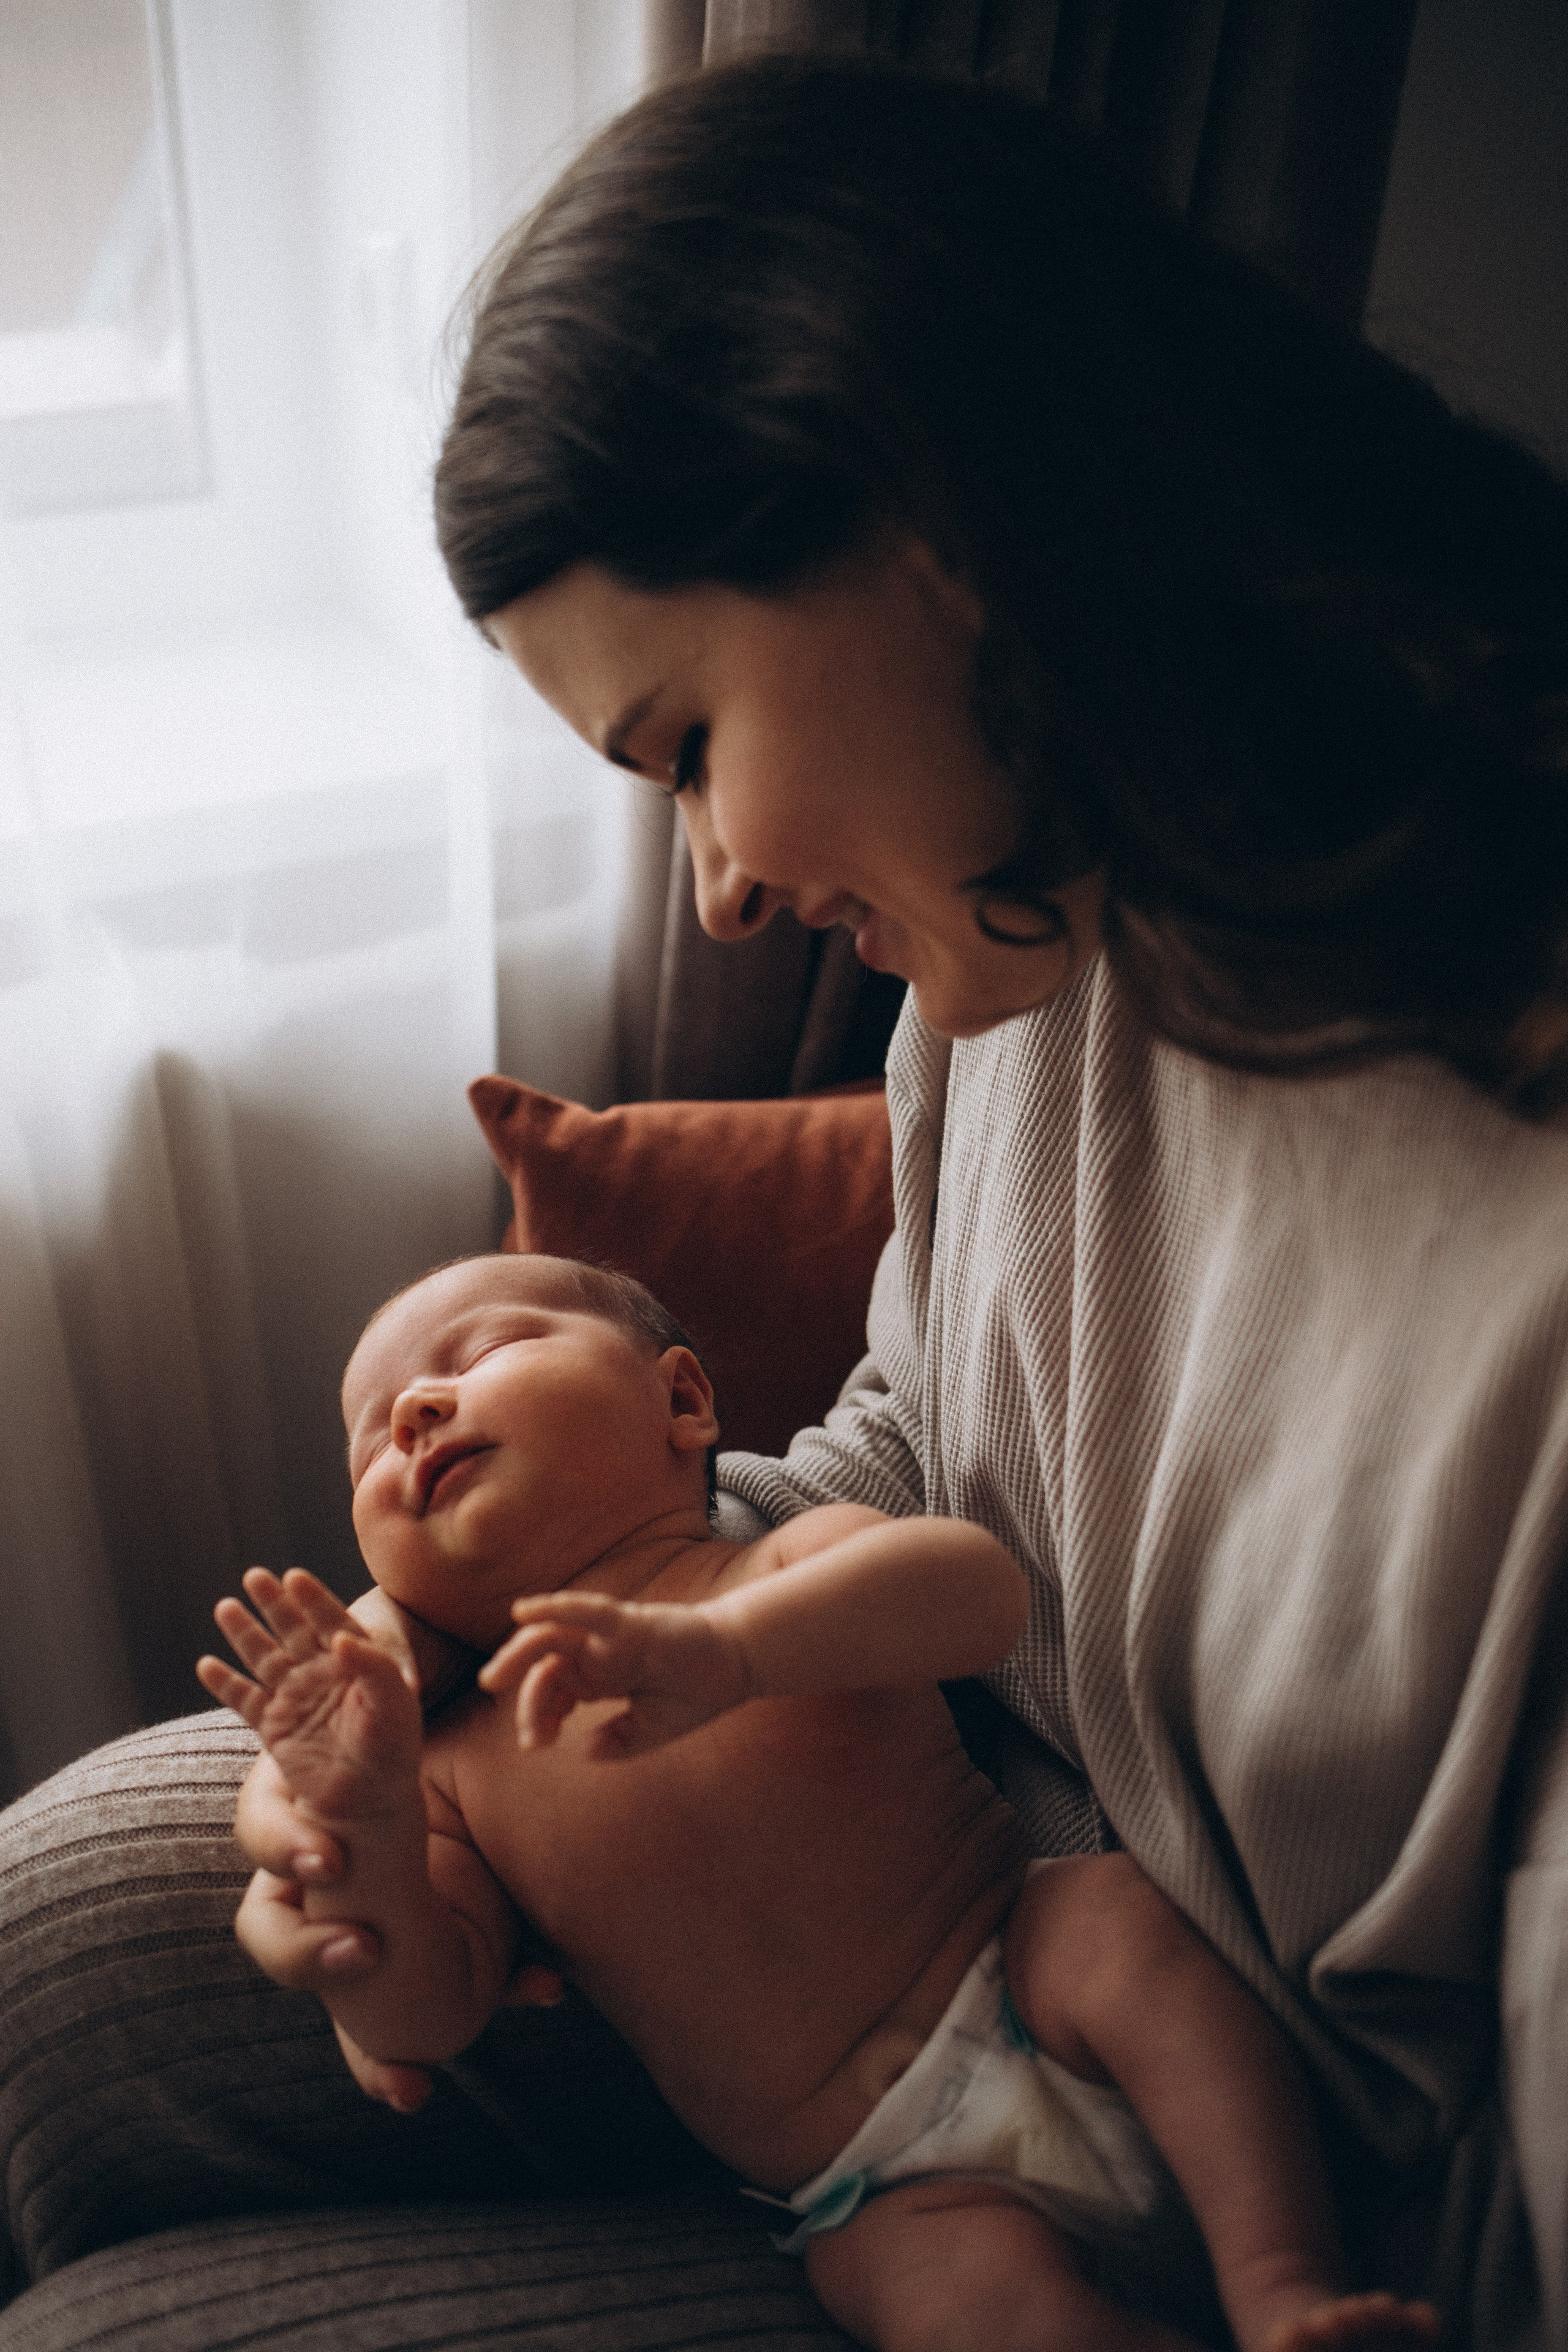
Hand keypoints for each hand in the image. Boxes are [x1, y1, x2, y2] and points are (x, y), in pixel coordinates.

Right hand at [223, 1577, 474, 1889]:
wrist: (370, 1798)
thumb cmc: (393, 1749)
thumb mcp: (395, 1705)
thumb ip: (376, 1667)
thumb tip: (341, 1637)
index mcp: (355, 1661)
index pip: (332, 1621)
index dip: (314, 1599)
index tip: (295, 1576)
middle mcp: (321, 1672)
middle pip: (293, 1629)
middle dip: (274, 1603)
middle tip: (255, 1576)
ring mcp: (295, 1697)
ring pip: (265, 1657)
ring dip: (245, 1633)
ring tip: (225, 1606)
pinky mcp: (274, 1726)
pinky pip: (245, 1700)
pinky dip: (225, 1684)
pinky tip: (206, 1665)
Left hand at [479, 1589, 748, 1758]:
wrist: (738, 1667)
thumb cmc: (698, 1693)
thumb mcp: (652, 1730)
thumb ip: (619, 1742)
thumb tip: (586, 1752)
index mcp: (601, 1676)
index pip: (555, 1688)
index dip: (538, 1713)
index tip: (538, 1744)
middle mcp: (599, 1653)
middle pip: (544, 1661)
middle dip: (517, 1682)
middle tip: (498, 1700)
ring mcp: (611, 1636)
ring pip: (553, 1637)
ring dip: (519, 1652)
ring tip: (494, 1676)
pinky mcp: (630, 1623)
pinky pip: (587, 1611)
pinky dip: (555, 1607)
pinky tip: (523, 1611)